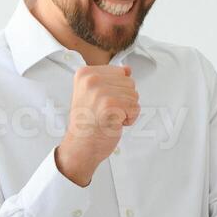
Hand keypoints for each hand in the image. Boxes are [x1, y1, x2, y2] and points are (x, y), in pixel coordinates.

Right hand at [55, 64, 139, 186]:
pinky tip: (114, 123)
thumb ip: (110, 79)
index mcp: (85, 73)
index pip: (120, 72)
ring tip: (109, 117)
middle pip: (129, 82)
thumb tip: (127, 69)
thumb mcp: (93, 94)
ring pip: (134, 95)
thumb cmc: (88, 123)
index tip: (101, 102)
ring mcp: (100, 91)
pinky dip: (129, 119)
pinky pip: (135, 108)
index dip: (117, 90)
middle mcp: (91, 79)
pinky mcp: (111, 105)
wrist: (81, 147)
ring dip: (126, 110)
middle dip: (124, 100)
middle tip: (105, 112)